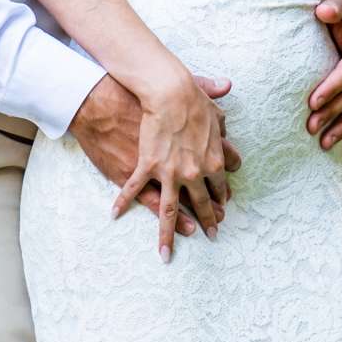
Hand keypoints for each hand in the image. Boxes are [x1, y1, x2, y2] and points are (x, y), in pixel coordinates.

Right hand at [68, 73, 237, 260]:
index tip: (223, 203)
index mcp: (212, 158)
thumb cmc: (186, 94)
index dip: (222, 195)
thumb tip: (227, 88)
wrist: (163, 91)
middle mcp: (193, 172)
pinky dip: (123, 203)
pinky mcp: (144, 167)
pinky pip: (133, 191)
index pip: (220, 183)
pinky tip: (114, 215)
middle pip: (201, 202)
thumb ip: (219, 105)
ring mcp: (168, 173)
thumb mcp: (209, 102)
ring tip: (166, 253)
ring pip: (168, 210)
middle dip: (208, 219)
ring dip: (169, 232)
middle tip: (213, 232)